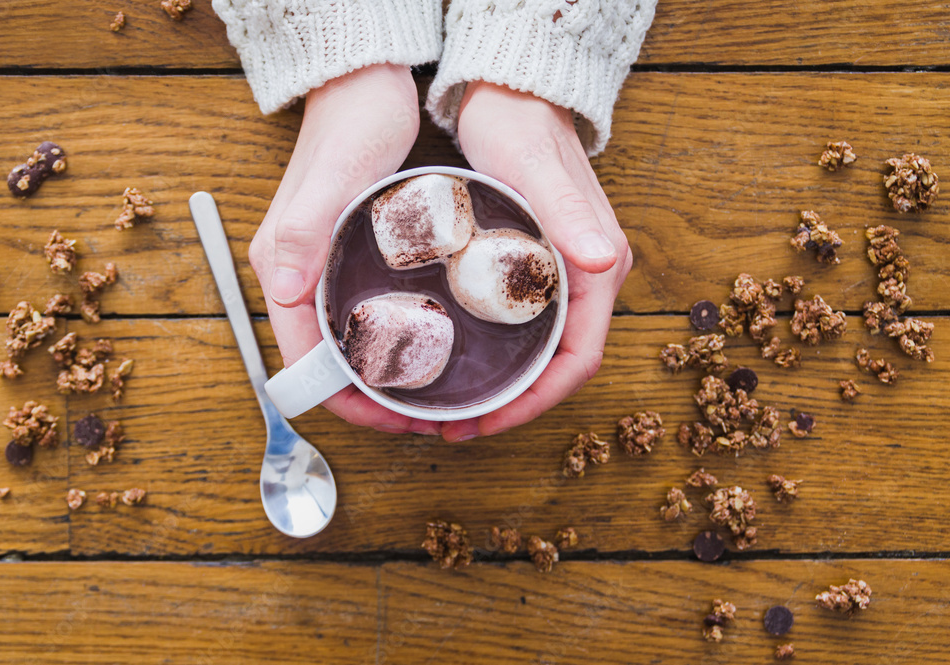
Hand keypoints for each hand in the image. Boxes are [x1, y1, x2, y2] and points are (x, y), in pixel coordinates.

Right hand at [248, 64, 438, 434]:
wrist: (363, 82)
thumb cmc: (353, 121)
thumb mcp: (336, 175)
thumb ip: (303, 233)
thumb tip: (280, 295)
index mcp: (282, 265)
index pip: (303, 360)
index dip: (345, 400)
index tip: (395, 418)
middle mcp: (293, 272)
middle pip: (324, 361)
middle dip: (369, 397)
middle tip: (424, 414)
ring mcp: (316, 266)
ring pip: (344, 343)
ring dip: (381, 374)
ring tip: (430, 392)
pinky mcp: (340, 255)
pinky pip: (358, 315)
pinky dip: (388, 342)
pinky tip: (425, 346)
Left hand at [441, 82, 632, 441]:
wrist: (511, 89)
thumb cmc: (520, 125)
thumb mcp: (536, 171)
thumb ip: (570, 216)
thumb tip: (603, 262)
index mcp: (597, 269)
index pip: (579, 359)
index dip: (537, 401)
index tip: (487, 421)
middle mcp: (588, 278)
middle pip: (559, 366)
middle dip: (515, 404)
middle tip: (457, 425)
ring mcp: (563, 272)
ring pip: (541, 351)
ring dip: (505, 386)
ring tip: (455, 407)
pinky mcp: (537, 263)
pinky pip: (525, 327)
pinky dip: (498, 354)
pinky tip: (460, 360)